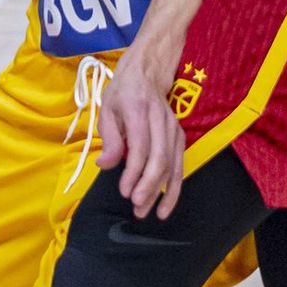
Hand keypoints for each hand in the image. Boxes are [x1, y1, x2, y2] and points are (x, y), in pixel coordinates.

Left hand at [97, 52, 184, 218]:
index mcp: (139, 110)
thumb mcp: (107, 109)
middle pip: (159, 157)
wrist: (147, 73)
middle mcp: (161, 120)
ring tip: (148, 212)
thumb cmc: (122, 93)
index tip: (124, 192)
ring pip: (172, 164)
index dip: (134, 171)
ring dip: (161, 191)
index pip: (141, 146)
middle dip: (149, 185)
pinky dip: (174, 187)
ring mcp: (174, 128)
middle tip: (137, 207)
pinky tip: (165, 206)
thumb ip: (109, 139)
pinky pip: (179, 165)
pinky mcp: (180, 137)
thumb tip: (106, 166)